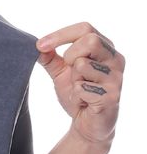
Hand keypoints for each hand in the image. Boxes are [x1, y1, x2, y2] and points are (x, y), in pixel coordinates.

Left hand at [35, 21, 123, 146]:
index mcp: (105, 48)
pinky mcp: (112, 96)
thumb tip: (37, 45)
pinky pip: (82, 88)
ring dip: (73, 80)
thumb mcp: (61, 73)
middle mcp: (116, 59)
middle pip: (90, 40)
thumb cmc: (78, 94)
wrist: (87, 124)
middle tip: (69, 71)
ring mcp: (116, 78)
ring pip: (83, 65)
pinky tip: (83, 102)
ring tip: (79, 89)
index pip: (85, 28)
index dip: (60, 35)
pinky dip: (75, 96)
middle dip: (70, 55)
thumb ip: (50, 57)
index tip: (39, 45)